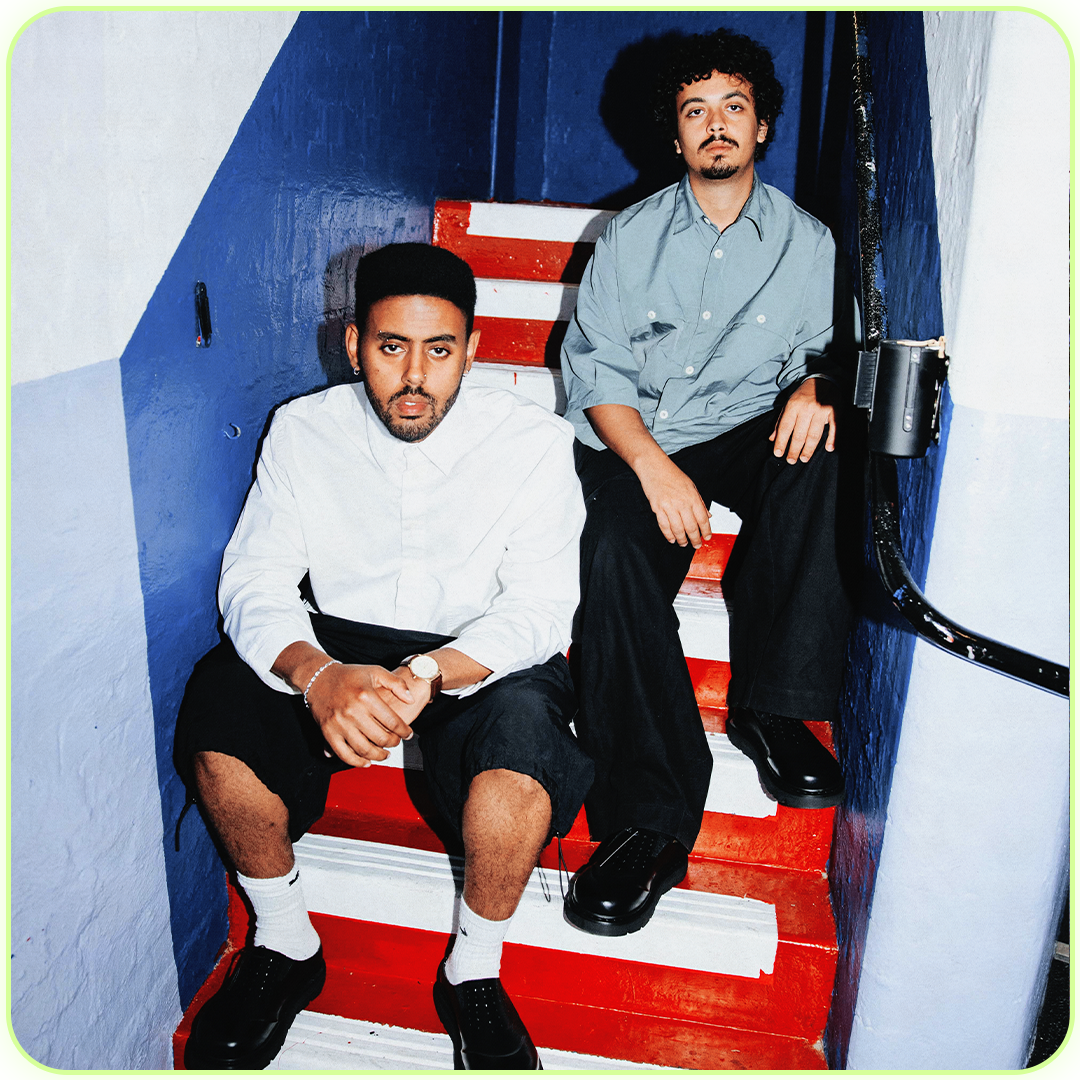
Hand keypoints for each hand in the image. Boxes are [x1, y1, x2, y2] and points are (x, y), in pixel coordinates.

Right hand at [305, 662, 421, 767]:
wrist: (319, 677)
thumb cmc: (349, 675)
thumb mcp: (375, 672)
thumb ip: (397, 684)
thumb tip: (411, 700)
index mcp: (366, 696)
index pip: (392, 721)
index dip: (404, 731)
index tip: (408, 734)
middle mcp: (352, 711)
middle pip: (380, 738)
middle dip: (394, 743)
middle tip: (397, 742)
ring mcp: (339, 723)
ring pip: (364, 749)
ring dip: (379, 756)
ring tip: (385, 754)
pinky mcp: (328, 732)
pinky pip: (344, 754)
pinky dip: (357, 762)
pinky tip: (367, 762)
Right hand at [636, 453, 711, 547]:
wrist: (654, 467)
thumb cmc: (672, 475)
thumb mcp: (691, 486)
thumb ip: (700, 502)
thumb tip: (708, 515)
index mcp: (692, 497)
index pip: (703, 519)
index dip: (706, 531)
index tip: (707, 537)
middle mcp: (682, 503)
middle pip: (691, 527)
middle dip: (695, 539)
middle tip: (696, 545)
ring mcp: (669, 506)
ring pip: (678, 529)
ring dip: (682, 539)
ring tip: (684, 543)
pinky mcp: (657, 508)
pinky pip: (664, 526)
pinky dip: (668, 535)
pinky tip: (672, 539)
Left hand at [770, 378, 836, 462]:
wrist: (823, 379)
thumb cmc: (804, 395)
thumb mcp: (789, 404)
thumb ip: (780, 422)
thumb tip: (772, 438)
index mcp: (793, 406)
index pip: (785, 428)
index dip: (781, 442)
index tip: (778, 454)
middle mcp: (807, 408)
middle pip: (799, 434)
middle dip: (794, 449)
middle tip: (791, 460)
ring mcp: (821, 409)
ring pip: (814, 433)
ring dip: (809, 449)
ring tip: (804, 458)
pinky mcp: (834, 410)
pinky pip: (834, 426)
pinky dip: (833, 438)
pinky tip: (829, 448)